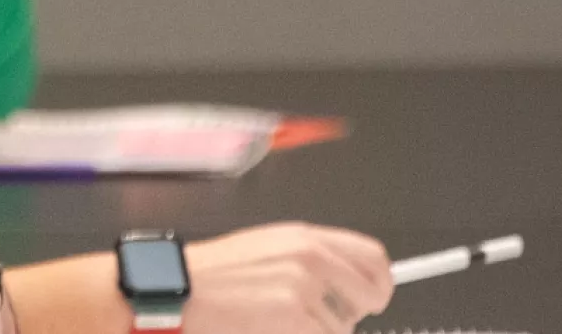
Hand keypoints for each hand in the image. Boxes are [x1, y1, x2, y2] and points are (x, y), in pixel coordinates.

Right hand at [180, 223, 391, 333]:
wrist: (181, 289)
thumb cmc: (213, 275)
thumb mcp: (267, 248)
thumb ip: (310, 258)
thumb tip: (345, 279)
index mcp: (305, 238)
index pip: (373, 256)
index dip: (380, 282)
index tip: (375, 297)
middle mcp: (311, 258)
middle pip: (372, 293)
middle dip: (358, 312)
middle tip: (330, 318)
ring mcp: (304, 288)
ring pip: (344, 326)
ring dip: (320, 331)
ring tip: (282, 322)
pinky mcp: (294, 317)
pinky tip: (273, 329)